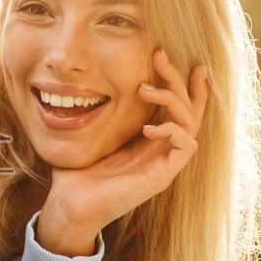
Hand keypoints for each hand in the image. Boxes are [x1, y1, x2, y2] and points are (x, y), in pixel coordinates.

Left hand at [35, 49, 207, 256]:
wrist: (70, 205)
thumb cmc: (77, 173)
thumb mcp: (91, 134)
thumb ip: (98, 113)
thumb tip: (83, 85)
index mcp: (150, 140)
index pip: (178, 107)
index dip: (183, 82)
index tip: (172, 55)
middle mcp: (162, 149)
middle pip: (189, 108)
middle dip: (177, 78)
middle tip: (159, 56)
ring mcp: (164, 162)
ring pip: (191, 123)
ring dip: (172, 99)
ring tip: (143, 89)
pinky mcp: (162, 176)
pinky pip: (186, 146)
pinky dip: (172, 130)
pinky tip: (148, 127)